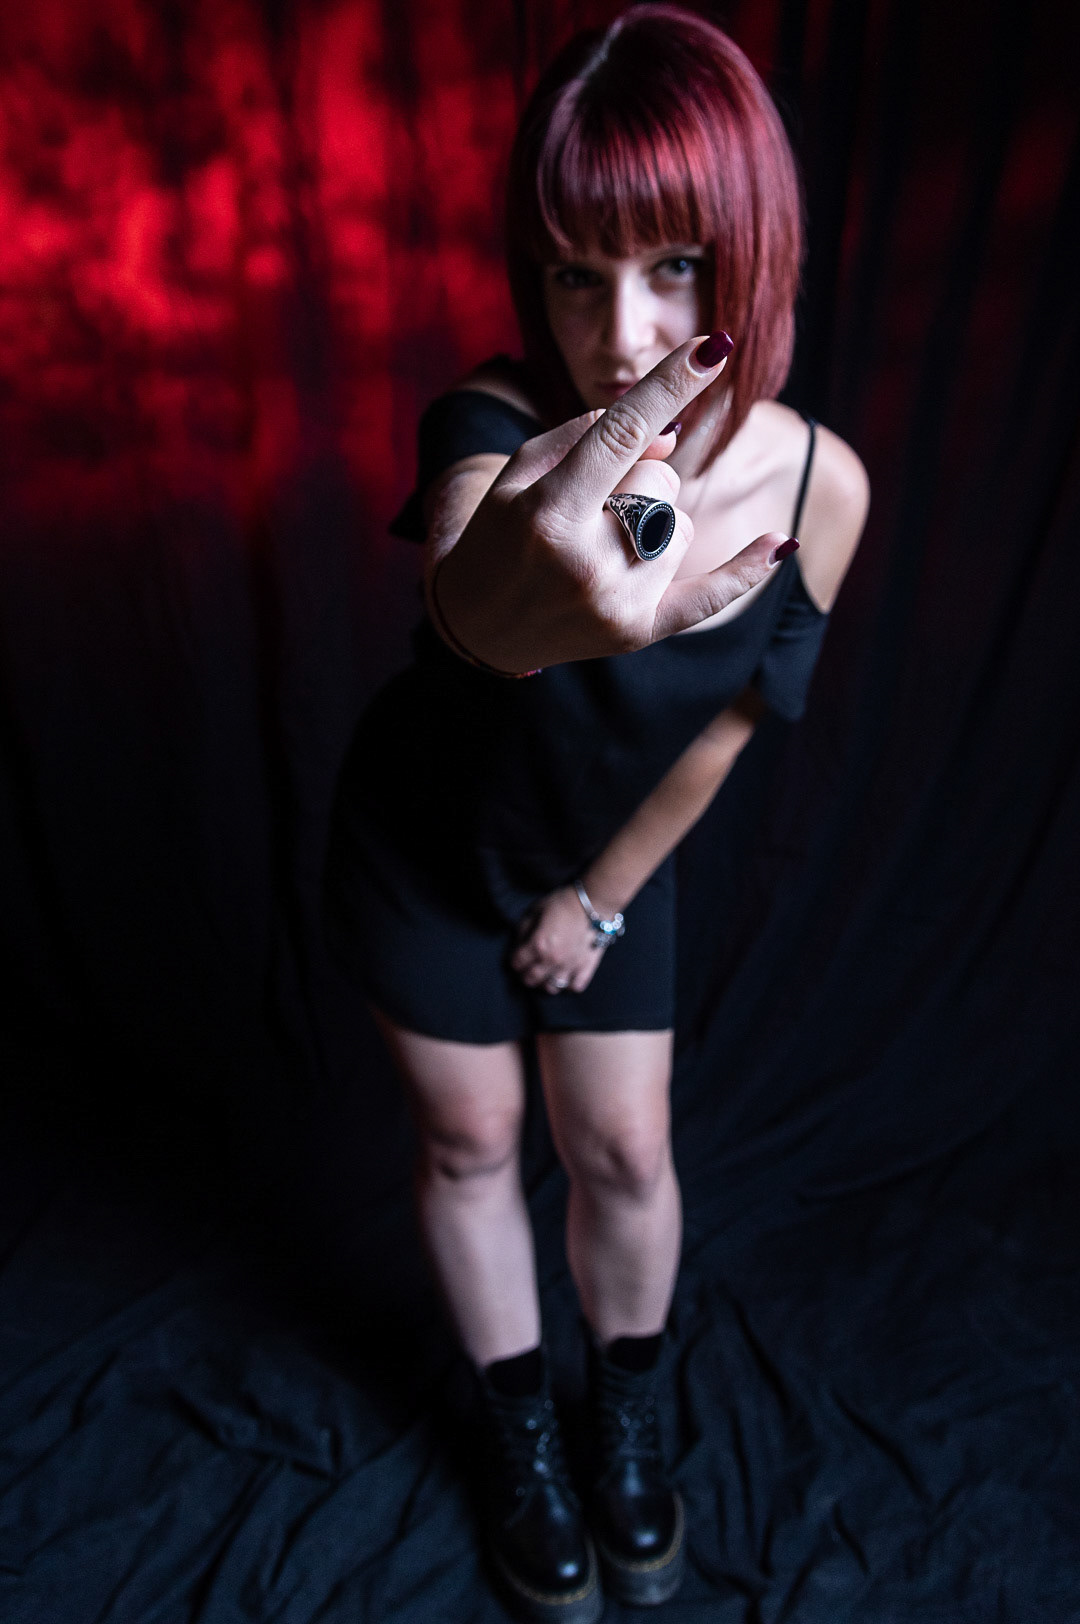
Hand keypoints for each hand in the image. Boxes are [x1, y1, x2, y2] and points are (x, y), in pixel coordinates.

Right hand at [432, 334, 791, 672]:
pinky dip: (745, 571)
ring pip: (681, 525)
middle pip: (661, 480)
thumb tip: (672, 433)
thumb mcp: (519, 473)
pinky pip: (709, 596)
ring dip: (655, 523)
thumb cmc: (499, 534)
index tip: (715, 346)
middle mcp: (584, 561)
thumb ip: (585, 434)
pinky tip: (780, 543)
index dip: (670, 386)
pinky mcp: (638, 632)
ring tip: (601, 549)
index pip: (622, 434)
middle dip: (638, 479)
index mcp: (548, 512)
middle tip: (590, 509)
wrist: (480, 628)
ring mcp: (615, 602)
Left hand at [510, 887, 608, 995]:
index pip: (516, 963)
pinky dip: (569, 984)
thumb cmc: (563, 903)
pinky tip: (567, 974)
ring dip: (546, 982)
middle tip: (528, 967)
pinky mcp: (586, 967)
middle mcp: (552, 960)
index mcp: (537, 945)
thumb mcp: (535, 910)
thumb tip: (519, 944)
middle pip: (531, 979)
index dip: (514, 960)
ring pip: (552, 987)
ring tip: (547, 973)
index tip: (517, 956)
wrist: (593, 902)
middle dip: (525, 974)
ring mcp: (570, 966)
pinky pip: (575, 987)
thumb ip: (524, 930)